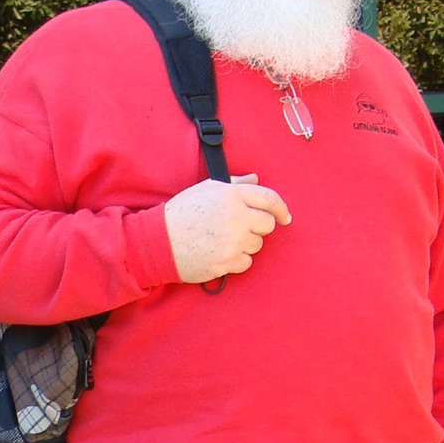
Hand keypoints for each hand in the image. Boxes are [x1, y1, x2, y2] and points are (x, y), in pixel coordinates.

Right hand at [163, 173, 291, 283]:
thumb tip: (256, 179)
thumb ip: (235, 184)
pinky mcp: (226, 262)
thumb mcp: (206, 189)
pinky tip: (220, 252)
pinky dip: (237, 260)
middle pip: (267, 225)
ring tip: (223, 239)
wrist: (158, 241)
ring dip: (245, 243)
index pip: (270, 200)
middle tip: (240, 227)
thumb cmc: (181, 213)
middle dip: (257, 226)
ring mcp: (232, 242)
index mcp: (231, 195)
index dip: (281, 209)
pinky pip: (246, 262)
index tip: (285, 217)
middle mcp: (235, 217)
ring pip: (257, 245)